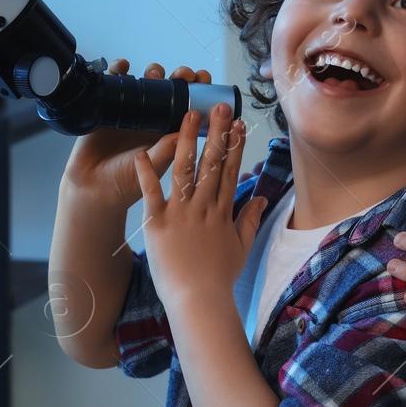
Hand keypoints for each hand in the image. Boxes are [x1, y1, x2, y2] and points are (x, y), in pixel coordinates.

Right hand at [61, 59, 210, 209]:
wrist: (94, 187)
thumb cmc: (127, 182)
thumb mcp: (152, 166)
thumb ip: (167, 150)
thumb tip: (185, 132)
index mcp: (171, 129)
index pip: (191, 103)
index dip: (200, 89)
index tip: (205, 80)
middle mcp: (155, 117)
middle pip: (172, 87)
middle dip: (180, 75)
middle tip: (183, 75)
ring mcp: (133, 110)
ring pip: (147, 81)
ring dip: (154, 71)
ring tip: (155, 74)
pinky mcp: (110, 106)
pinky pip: (115, 82)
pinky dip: (118, 69)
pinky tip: (123, 66)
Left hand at [132, 101, 267, 311]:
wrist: (198, 301)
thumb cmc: (218, 278)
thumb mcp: (240, 247)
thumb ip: (250, 220)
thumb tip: (263, 198)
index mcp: (222, 212)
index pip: (231, 171)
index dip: (235, 145)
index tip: (239, 123)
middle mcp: (203, 207)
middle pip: (212, 163)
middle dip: (216, 132)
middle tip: (218, 105)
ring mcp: (180, 213)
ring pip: (184, 170)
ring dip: (186, 140)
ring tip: (187, 114)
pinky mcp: (157, 223)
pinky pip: (151, 193)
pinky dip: (146, 172)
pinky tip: (142, 151)